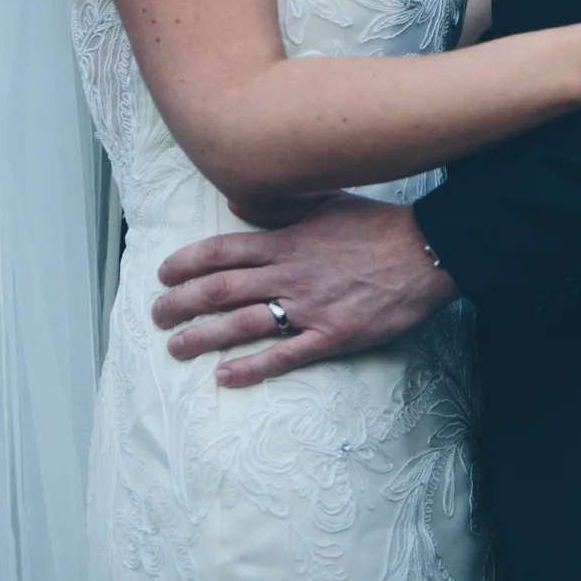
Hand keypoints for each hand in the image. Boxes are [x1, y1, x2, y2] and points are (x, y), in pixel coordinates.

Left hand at [152, 192, 456, 386]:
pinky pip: (285, 355)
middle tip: (155, 315)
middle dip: (184, 302)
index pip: (225, 250)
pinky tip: (225, 377)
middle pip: (223, 288)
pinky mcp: (332, 336)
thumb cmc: (376, 226)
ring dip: (205, 336)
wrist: (425, 252)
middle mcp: (290, 273)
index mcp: (287, 240)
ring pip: (245, 323)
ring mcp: (310, 306)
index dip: (189, 262)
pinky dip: (252, 367)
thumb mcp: (325, 204)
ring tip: (175, 348)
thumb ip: (278, 207)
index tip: (162, 273)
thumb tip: (236, 203)